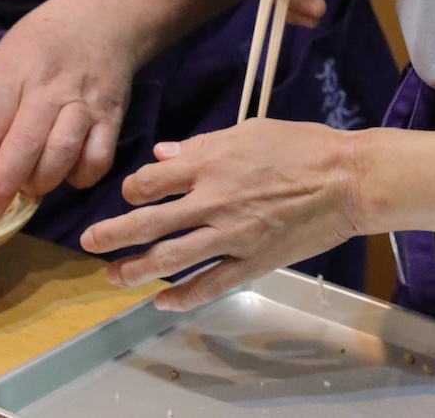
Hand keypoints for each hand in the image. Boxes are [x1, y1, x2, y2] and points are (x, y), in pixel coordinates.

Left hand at [0, 0, 138, 223]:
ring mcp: (85, 102)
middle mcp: (50, 87)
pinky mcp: (113, 116)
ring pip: (61, 156)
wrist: (104, 19)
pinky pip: (97, 160)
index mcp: (14, 70)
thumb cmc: (43, 44)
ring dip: (40, 183)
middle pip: (23, 146)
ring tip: (28, 188)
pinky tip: (66, 172)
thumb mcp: (2, 63)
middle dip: (1, 188)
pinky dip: (79, 177)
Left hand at [81, 119, 365, 309]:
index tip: (128, 196)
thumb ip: (201, 145)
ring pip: (170, 259)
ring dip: (135, 270)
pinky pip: (209, 284)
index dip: (133, 190)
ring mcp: (231, 235)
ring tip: (113, 277)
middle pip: (149, 223)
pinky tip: (163, 302)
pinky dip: (182, 296)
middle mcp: (212, 201)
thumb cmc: (300, 146)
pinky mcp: (252, 262)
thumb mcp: (247, 131)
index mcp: (210, 163)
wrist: (346, 180)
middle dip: (113, 234)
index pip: (151, 182)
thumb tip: (163, 154)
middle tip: (88, 243)